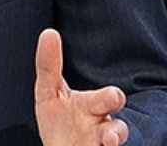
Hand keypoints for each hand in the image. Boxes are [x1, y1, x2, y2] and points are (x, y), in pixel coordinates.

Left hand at [34, 29, 128, 145]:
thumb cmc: (60, 120)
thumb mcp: (49, 93)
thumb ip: (48, 66)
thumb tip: (49, 32)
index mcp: (94, 105)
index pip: (108, 99)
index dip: (111, 98)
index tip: (114, 97)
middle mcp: (104, 124)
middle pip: (117, 122)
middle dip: (116, 112)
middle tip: (115, 104)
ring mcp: (102, 142)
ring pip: (116, 138)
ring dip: (114, 138)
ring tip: (109, 141)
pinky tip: (103, 145)